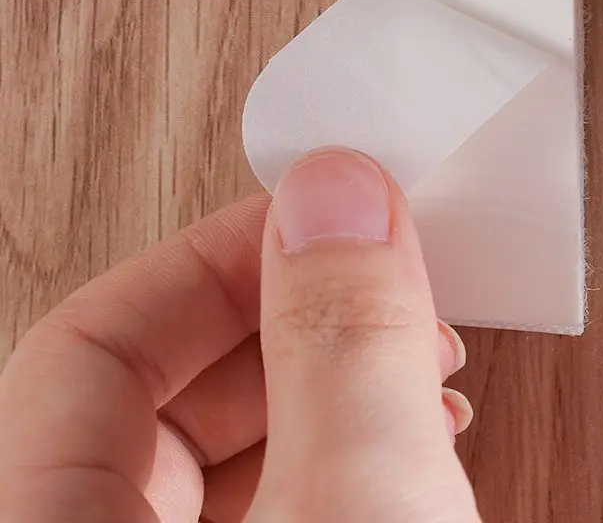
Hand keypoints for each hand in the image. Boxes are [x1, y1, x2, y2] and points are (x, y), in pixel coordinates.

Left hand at [0, 149, 479, 522]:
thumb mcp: (355, 515)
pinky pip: (287, 505)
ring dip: (340, 384)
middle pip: (168, 395)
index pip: (90, 343)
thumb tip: (334, 197)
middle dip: (301, 316)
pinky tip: (423, 447)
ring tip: (425, 362)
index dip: (217, 256)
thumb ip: (339, 350)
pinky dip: (354, 458)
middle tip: (386, 280)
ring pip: (238, 454)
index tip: (324, 217)